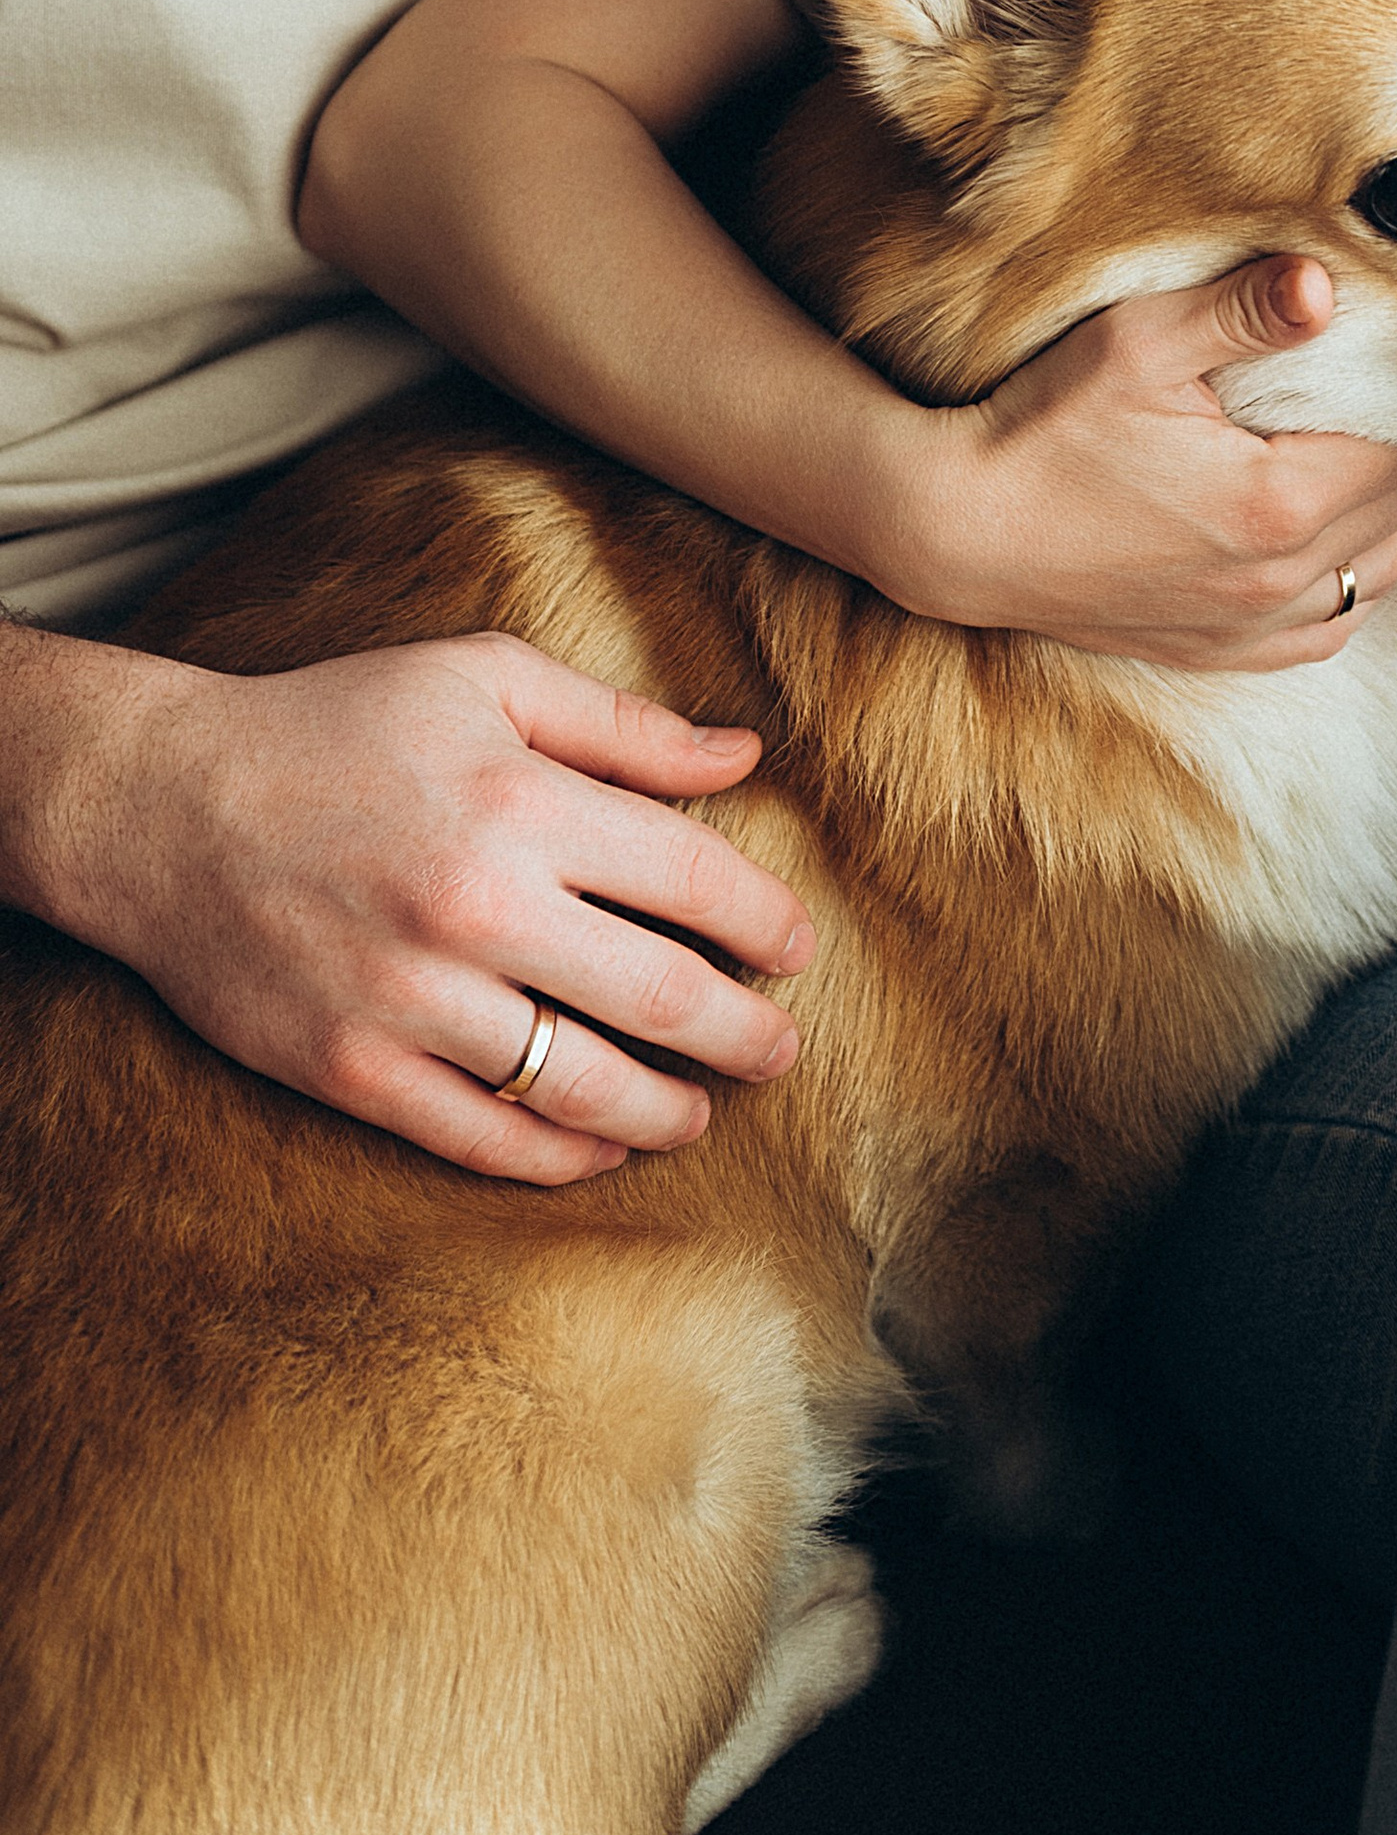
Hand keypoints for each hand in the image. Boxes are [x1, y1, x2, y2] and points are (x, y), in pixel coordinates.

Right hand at [78, 633, 813, 1186]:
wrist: (163, 805)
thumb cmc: (337, 724)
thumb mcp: (483, 680)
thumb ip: (621, 724)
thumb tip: (742, 759)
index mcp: (526, 804)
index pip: (697, 884)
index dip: (767, 926)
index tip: (795, 949)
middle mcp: (481, 909)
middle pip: (663, 1000)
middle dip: (746, 1036)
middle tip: (780, 1050)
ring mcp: (414, 1000)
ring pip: (583, 1086)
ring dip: (666, 1111)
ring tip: (702, 1110)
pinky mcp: (353, 1069)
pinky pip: (483, 1136)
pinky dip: (558, 1154)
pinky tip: (601, 1147)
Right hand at [898, 258, 1396, 671]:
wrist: (957, 531)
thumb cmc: (1042, 428)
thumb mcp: (1137, 344)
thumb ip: (1241, 310)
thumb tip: (1328, 284)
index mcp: (1278, 503)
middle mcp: (1280, 581)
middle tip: (1390, 390)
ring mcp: (1251, 628)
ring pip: (1377, 574)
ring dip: (1386, 514)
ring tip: (1359, 451)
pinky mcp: (1219, 651)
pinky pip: (1328, 628)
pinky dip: (1347, 580)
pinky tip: (1329, 538)